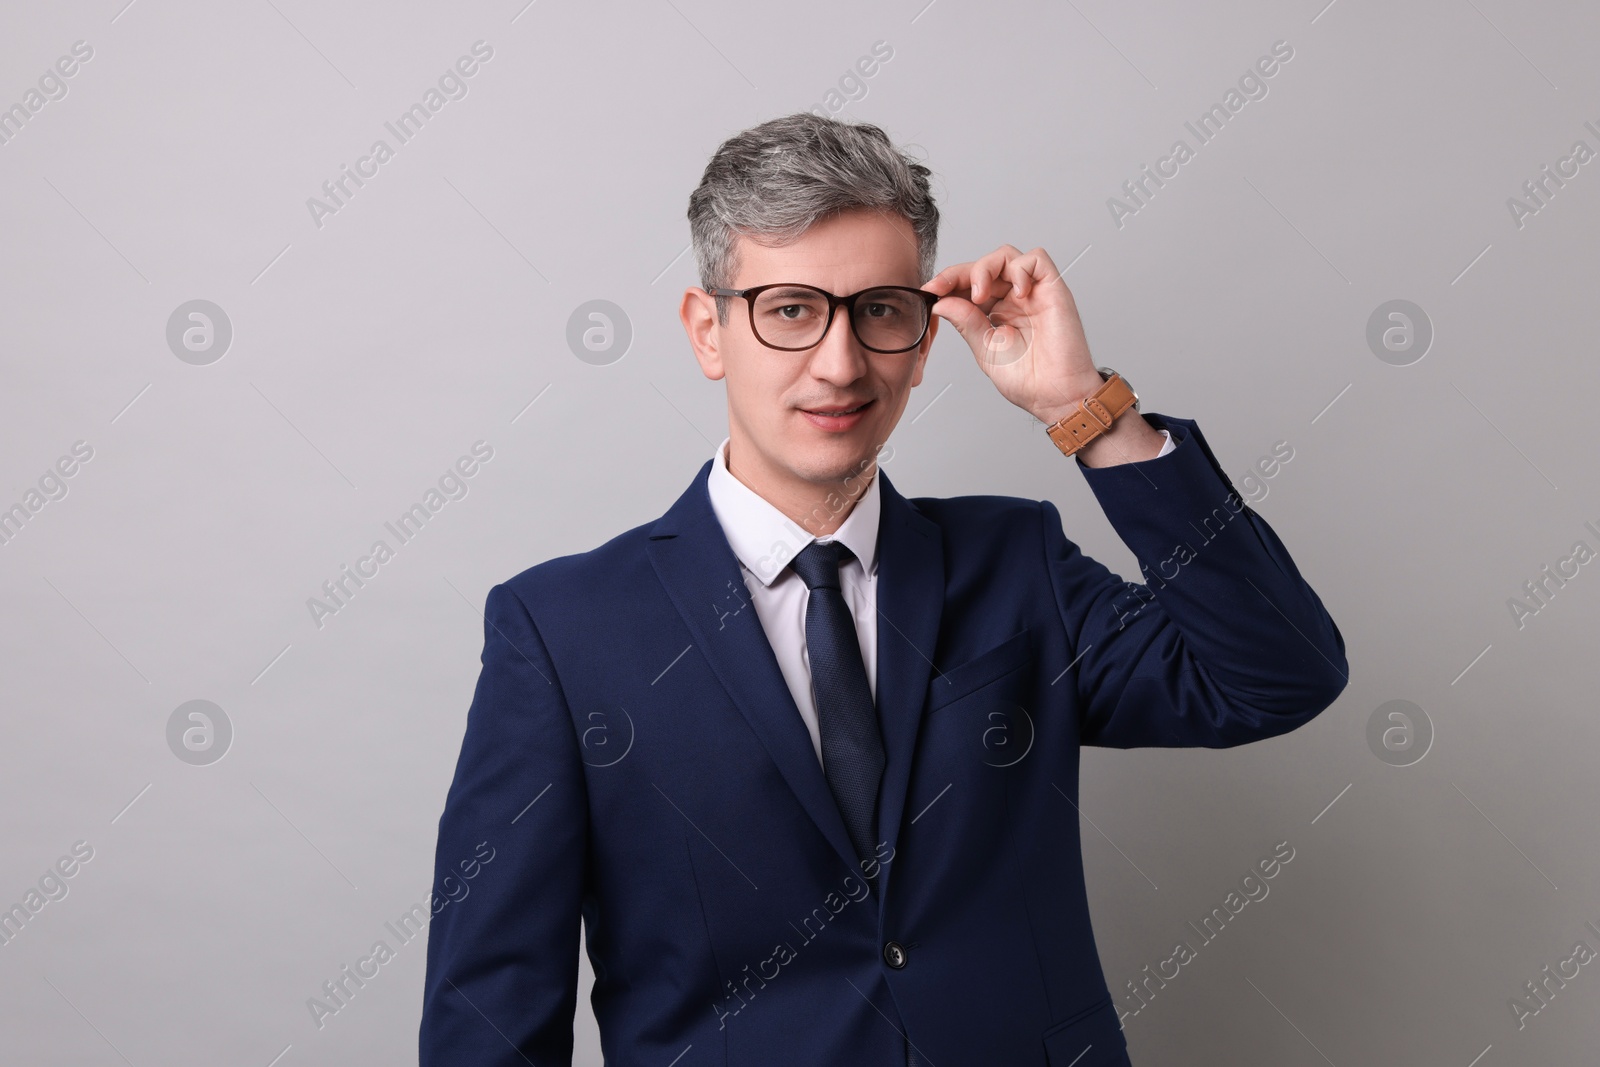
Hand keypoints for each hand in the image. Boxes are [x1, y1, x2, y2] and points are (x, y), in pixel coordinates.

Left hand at [922, 245, 1103, 423]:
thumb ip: (966, 322)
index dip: (948, 282)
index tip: (929, 291)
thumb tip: (941, 302)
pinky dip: (1021, 269)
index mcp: (995, 311)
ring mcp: (1033, 292)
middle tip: (942, 288)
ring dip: (985, 268)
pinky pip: (1036, 260)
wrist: (1055, 395)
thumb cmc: (1028, 379)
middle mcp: (1013, 298)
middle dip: (959, 274)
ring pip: (1006, 256)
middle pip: (984, 266)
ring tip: (980, 296)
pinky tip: (1016, 294)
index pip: (969, 283)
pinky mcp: (1053, 289)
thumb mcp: (985, 349)